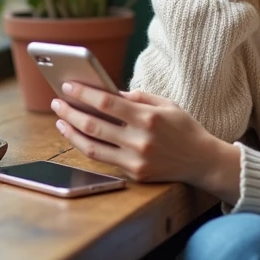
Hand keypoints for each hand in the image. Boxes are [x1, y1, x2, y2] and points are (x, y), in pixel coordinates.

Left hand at [51, 82, 241, 203]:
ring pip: (93, 146)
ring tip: (60, 121)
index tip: (68, 85)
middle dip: (70, 112)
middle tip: (57, 102)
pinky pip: (103, 160)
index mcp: (148, 117)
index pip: (107, 103)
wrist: (202, 161)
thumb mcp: (167, 104)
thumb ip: (139, 97)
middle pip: (94, 125)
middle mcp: (139, 140)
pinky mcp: (135, 174)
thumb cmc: (184, 128)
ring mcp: (136, 160)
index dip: (84, 94)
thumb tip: (110, 93)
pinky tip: (78, 137)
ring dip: (72, 133)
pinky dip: (87, 147)